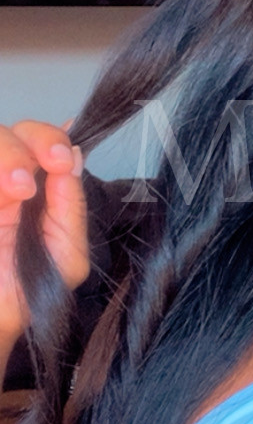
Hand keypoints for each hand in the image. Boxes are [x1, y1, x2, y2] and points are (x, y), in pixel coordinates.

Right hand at [0, 121, 88, 345]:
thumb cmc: (29, 291)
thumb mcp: (65, 252)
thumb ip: (70, 205)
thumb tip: (74, 155)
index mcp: (34, 185)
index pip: (40, 139)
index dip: (50, 139)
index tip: (59, 159)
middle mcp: (5, 180)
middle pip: (8, 133)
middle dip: (23, 147)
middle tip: (29, 179)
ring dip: (5, 159)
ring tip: (15, 191)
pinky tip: (4, 197)